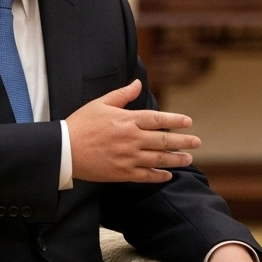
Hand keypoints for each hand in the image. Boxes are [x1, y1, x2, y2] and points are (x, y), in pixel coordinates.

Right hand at [65, 79, 200, 182]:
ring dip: (176, 159)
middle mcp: (132, 139)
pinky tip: (168, 175)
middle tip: (197, 142)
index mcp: (127, 120)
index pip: (158, 119)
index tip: (188, 122)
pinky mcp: (122, 173)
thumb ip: (122, 95)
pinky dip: (159, 176)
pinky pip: (145, 176)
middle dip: (183, 141)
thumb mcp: (101, 104)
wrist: (64, 150)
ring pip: (159, 159)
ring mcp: (128, 157)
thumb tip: (138, 84)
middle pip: (163, 140)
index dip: (175, 120)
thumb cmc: (81, 124)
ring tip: (188, 159)